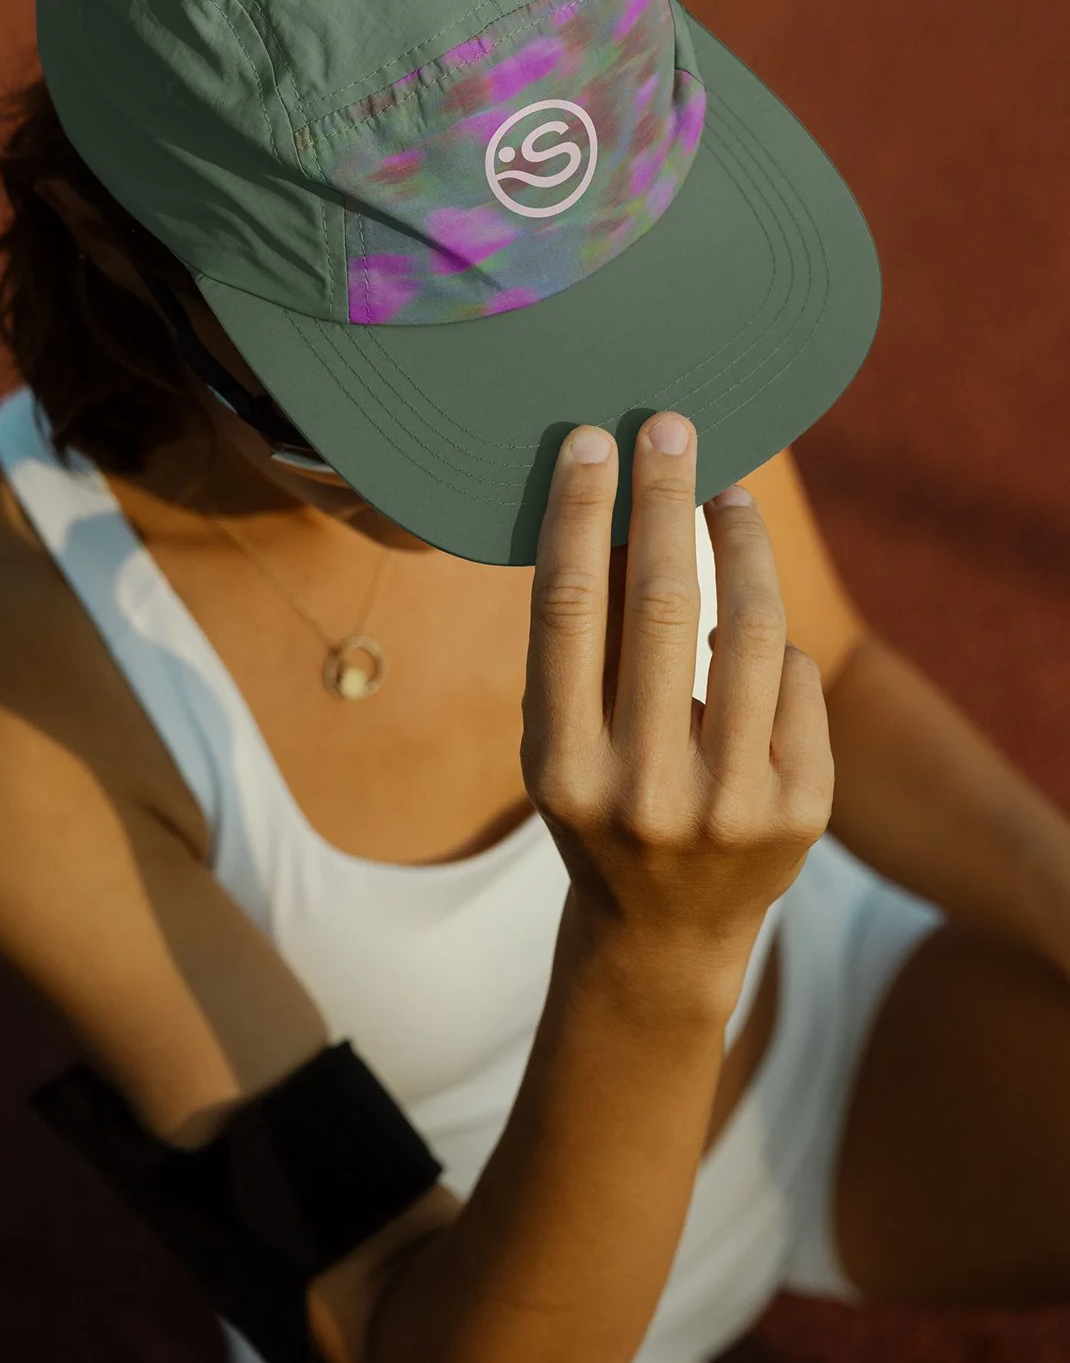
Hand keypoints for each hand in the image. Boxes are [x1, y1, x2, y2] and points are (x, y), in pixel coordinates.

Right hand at [520, 412, 835, 1000]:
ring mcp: (732, 806)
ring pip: (748, 628)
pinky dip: (771, 646)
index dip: (580, 514)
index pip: (569, 611)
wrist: (666, 934)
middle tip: (671, 428)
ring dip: (739, 543)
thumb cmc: (600, 806)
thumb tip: (609, 510)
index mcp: (561, 767)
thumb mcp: (559, 741)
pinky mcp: (803, 811)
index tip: (591, 440)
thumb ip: (579, 645)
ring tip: (728, 497)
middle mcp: (644, 790)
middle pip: (660, 603)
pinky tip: (750, 639)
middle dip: (665, 498)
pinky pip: (795, 679)